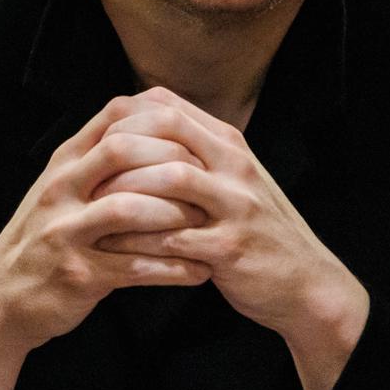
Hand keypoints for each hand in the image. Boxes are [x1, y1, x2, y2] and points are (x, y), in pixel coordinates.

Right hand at [0, 93, 210, 389]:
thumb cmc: (44, 240)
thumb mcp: (61, 189)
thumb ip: (97, 158)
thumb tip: (147, 122)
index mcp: (64, 163)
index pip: (114, 117)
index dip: (161, 119)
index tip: (199, 137)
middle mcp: (61, 190)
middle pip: (121, 152)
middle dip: (173, 161)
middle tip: (212, 178)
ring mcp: (66, 232)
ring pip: (129, 209)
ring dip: (176, 215)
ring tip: (211, 223)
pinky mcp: (77, 275)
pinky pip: (134, 267)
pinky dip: (172, 268)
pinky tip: (201, 272)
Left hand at [90, 87, 369, 389]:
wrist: (307, 283)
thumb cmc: (257, 231)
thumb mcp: (233, 181)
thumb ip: (196, 154)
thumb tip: (141, 129)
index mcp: (229, 145)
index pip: (168, 105)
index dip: (122, 117)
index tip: (91, 141)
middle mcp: (234, 166)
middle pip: (168, 130)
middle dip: (118, 148)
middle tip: (81, 171)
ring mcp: (236, 205)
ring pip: (170, 179)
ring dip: (125, 192)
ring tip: (90, 208)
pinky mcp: (231, 248)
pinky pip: (174, 238)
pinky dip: (138, 241)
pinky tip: (109, 249)